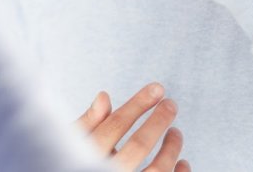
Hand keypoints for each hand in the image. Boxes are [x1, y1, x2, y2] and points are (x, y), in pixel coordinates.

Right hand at [75, 84, 189, 171]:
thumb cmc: (69, 162)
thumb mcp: (70, 143)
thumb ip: (87, 124)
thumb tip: (104, 97)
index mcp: (86, 155)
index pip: (116, 124)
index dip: (138, 104)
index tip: (157, 89)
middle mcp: (105, 171)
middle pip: (139, 145)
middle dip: (159, 121)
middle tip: (172, 104)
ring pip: (157, 170)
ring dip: (171, 149)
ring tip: (176, 133)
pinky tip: (183, 163)